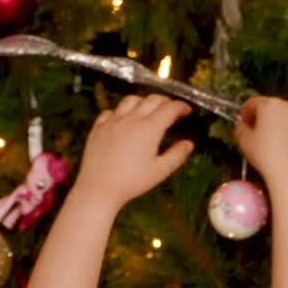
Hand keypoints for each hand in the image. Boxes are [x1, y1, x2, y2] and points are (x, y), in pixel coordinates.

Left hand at [76, 94, 194, 207]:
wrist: (99, 188)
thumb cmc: (132, 182)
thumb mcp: (160, 171)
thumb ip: (177, 155)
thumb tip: (189, 143)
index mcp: (149, 128)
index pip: (170, 109)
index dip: (181, 107)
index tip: (187, 110)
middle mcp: (131, 118)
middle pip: (152, 99)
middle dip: (166, 101)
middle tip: (172, 109)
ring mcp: (113, 121)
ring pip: (131, 100)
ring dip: (143, 101)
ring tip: (148, 110)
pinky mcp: (98, 127)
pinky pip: (111, 111)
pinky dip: (121, 111)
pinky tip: (123, 120)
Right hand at [234, 97, 287, 185]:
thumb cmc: (265, 156)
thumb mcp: (244, 142)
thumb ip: (240, 128)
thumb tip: (243, 124)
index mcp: (271, 105)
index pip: (254, 103)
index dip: (246, 112)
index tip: (243, 121)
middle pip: (274, 108)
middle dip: (266, 117)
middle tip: (260, 133)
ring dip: (283, 125)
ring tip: (278, 142)